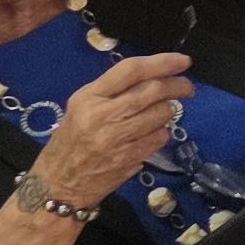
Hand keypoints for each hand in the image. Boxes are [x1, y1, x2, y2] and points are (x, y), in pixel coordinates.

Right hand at [38, 50, 192, 211]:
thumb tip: (155, 75)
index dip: (162, 62)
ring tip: (161, 113)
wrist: (57, 183)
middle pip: (153, 90)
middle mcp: (103, 114)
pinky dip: (161, 133)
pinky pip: (160, 137)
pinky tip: (150, 135)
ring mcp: (116, 137)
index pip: (132, 70)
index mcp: (89, 97)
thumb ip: (113, 90)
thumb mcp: (81, 107)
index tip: (183, 61)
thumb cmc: (70, 140)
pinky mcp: (128, 157)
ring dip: (169, 111)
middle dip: (178, 85)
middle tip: (187, 87)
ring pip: (161, 113)